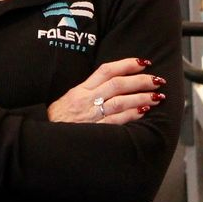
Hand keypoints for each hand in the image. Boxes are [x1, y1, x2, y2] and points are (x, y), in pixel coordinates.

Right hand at [47, 58, 165, 125]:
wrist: (45, 139)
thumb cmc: (59, 119)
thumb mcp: (71, 98)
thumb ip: (90, 89)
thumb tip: (114, 81)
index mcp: (81, 89)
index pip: (106, 70)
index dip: (127, 64)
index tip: (143, 62)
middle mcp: (86, 99)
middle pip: (117, 84)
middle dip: (140, 81)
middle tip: (157, 80)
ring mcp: (91, 115)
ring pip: (120, 101)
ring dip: (141, 97)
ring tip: (157, 96)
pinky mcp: (94, 131)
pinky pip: (116, 120)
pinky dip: (131, 114)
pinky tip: (144, 111)